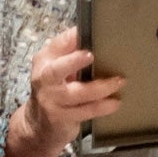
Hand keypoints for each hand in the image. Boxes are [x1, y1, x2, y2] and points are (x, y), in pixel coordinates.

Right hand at [4, 27, 122, 156]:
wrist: (38, 124)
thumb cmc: (54, 89)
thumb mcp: (56, 68)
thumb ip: (70, 52)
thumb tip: (97, 32)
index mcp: (44, 61)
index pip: (57, 45)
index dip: (71, 38)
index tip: (84, 31)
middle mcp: (45, 80)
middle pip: (56, 70)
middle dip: (72, 61)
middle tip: (90, 55)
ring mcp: (53, 101)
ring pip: (76, 93)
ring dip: (100, 87)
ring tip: (119, 81)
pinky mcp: (63, 118)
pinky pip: (85, 112)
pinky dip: (102, 107)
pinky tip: (115, 102)